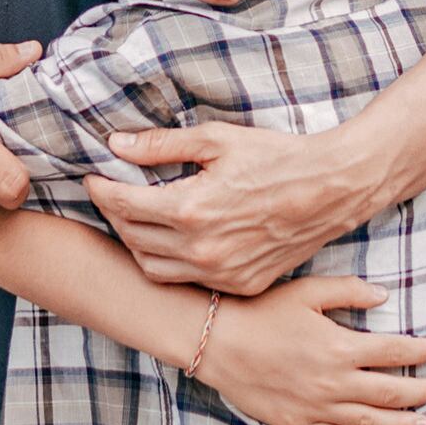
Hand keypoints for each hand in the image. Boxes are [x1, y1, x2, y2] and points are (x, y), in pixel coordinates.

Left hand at [87, 122, 377, 295]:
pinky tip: (174, 240)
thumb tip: (116, 144)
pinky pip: (189, 281)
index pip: (124, 205)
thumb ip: (162, 145)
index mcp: (191, 209)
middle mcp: (202, 250)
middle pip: (133, 239)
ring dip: (138, 244)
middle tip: (112, 195)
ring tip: (138, 219)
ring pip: (154, 269)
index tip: (93, 177)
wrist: (332, 189)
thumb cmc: (277, 157)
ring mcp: (222, 273)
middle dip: (115, 215)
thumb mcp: (217, 140)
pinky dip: (172, 263)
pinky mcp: (241, 284)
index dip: (101, 190)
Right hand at [197, 276, 425, 424]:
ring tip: (422, 422)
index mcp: (341, 346)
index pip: (393, 352)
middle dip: (419, 391)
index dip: (418, 351)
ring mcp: (318, 407)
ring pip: (371, 422)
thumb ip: (348, 292)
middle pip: (391, 392)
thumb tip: (383, 296)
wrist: (218, 344)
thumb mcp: (307, 292)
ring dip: (401, 422)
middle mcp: (335, 382)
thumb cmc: (261, 312)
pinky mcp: (299, 424)